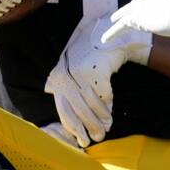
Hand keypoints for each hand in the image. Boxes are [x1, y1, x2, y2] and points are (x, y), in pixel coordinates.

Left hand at [45, 15, 151, 147]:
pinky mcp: (95, 71)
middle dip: (88, 128)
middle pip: (77, 110)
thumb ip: (73, 88)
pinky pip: (103, 95)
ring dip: (100, 120)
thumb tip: (79, 116)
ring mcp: (80, 74)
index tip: (81, 140)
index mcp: (59, 78)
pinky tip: (110, 114)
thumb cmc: (92, 52)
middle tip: (97, 139)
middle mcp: (66, 77)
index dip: (72, 128)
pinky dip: (107, 106)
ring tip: (107, 128)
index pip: (63, 109)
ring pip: (90, 105)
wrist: (105, 29)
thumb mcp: (75, 68)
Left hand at [102, 0, 169, 44]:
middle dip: (128, 10)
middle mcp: (155, 1)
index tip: (143, 13)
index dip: (148, 8)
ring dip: (117, 20)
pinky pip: (119, 26)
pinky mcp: (137, 19)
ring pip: (126, 14)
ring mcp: (145, 8)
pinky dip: (112, 33)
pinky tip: (104, 40)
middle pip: (137, 5)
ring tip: (109, 25)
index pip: (155, 2)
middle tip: (119, 16)